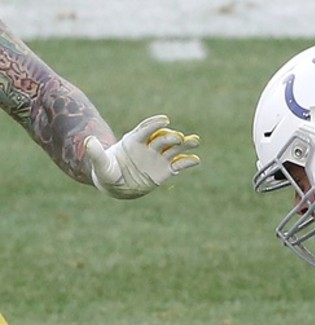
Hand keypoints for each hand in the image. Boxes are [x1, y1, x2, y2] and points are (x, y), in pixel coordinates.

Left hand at [86, 115, 200, 198]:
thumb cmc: (107, 172)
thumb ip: (96, 153)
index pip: (146, 129)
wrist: (116, 184)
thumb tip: (88, 141)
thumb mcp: (100, 164)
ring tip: (196, 141)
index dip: (155, 124)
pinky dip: (187, 162)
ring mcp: (159, 157)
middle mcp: (149, 146)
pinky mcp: (166, 170)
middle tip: (178, 137)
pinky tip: (195, 160)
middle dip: (170, 137)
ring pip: (174, 148)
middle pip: (162, 138)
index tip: (165, 120)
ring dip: (185, 144)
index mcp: (133, 141)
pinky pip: (178, 165)